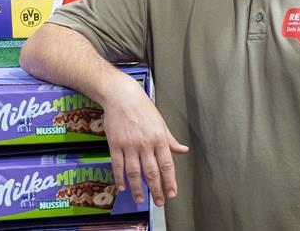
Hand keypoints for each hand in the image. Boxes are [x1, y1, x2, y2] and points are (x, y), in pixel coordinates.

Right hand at [103, 77, 187, 206]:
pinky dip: (120, 178)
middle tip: (159, 202)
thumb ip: (171, 140)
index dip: (170, 181)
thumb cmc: (143, 108)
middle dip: (156, 190)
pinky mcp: (115, 144)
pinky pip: (118, 165)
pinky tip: (122, 187)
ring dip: (138, 188)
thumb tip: (183, 150)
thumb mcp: (161, 123)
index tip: (172, 193)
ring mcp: (129, 145)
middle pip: (152, 172)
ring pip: (135, 172)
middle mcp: (145, 143)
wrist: (122, 96)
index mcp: (159, 138)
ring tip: (141, 200)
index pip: (167, 164)